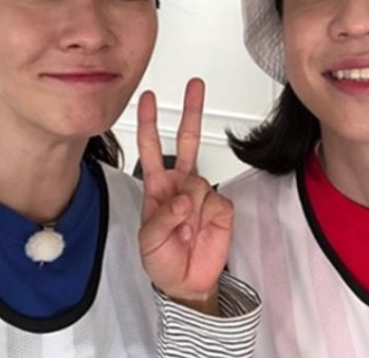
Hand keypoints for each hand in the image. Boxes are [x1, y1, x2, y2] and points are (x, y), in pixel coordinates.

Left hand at [137, 78, 232, 313]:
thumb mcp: (148, 241)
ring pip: (200, 182)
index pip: (151, 147)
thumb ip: (163, 217)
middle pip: (187, 140)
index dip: (149, 122)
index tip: (147, 99)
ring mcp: (201, 194)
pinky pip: (217, 202)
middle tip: (195, 86)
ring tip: (187, 231)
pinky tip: (202, 229)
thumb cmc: (162, 260)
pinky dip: (208, 217)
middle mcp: (180, 184)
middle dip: (191, 112)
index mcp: (158, 186)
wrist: (187, 282)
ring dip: (191, 207)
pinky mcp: (221, 208)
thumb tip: (183, 198)